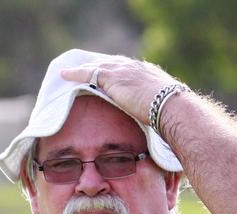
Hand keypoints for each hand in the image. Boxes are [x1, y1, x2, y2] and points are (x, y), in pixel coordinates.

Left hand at [60, 56, 178, 127]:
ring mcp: (123, 70)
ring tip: (69, 71)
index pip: (127, 68)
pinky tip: (64, 75)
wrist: (170, 107)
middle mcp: (134, 67)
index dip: (114, 71)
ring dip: (82, 68)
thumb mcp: (162, 111)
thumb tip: (155, 126)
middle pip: (110, 63)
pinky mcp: (112, 77)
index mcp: (147, 73)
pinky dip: (75, 73)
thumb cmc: (172, 115)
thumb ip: (154, 112)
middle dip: (97, 65)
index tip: (106, 74)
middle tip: (84, 68)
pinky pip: (88, 72)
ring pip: (97, 65)